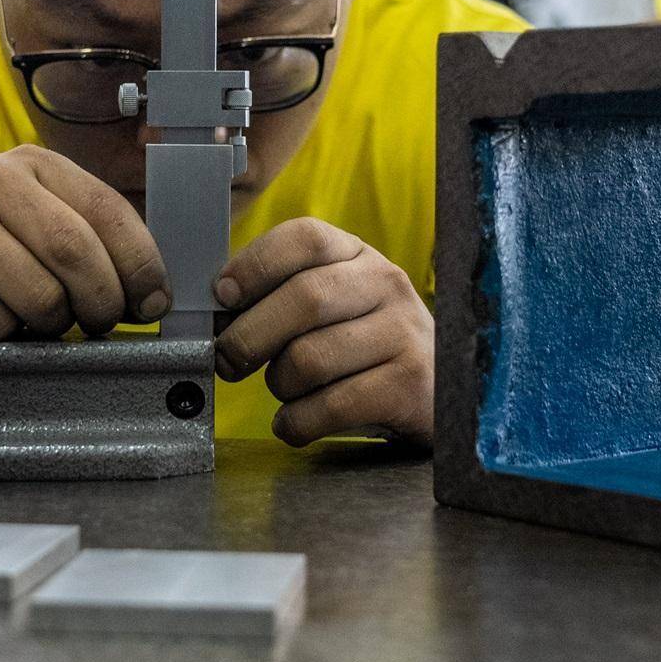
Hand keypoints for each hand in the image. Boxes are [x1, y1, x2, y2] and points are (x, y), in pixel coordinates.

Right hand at [0, 145, 169, 342]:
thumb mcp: (21, 225)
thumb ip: (80, 240)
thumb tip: (153, 293)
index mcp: (30, 163)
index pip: (109, 211)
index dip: (141, 265)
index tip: (152, 304)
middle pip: (79, 254)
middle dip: (102, 303)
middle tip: (98, 327)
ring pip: (42, 295)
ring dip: (45, 325)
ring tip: (23, 319)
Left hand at [212, 219, 434, 447]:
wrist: (442, 394)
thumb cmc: (364, 349)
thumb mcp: (333, 306)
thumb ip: (282, 297)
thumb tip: (218, 310)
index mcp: (359, 255)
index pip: (304, 238)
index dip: (254, 265)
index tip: (223, 297)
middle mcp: (387, 284)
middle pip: (303, 299)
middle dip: (249, 336)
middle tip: (228, 361)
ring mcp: (404, 333)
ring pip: (309, 359)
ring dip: (279, 385)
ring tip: (287, 393)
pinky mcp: (409, 385)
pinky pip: (330, 406)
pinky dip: (297, 422)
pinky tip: (296, 423)